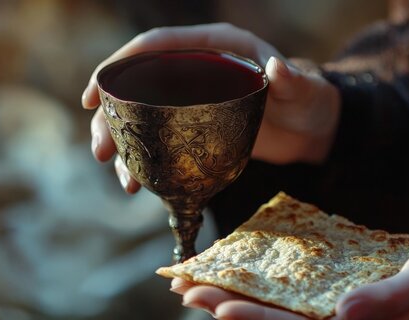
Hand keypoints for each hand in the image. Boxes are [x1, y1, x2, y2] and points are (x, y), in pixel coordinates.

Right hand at [82, 23, 340, 192]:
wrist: (314, 129)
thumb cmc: (310, 100)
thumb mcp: (303, 89)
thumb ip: (291, 79)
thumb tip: (276, 68)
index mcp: (214, 47)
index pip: (156, 47)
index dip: (120, 65)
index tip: (94, 93)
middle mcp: (197, 70)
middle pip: (139, 85)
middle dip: (112, 116)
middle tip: (100, 149)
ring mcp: (194, 102)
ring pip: (145, 117)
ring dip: (124, 144)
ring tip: (119, 176)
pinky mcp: (196, 130)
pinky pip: (162, 142)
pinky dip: (148, 161)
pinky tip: (139, 184)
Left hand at [170, 238, 408, 319]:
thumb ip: (387, 298)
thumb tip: (341, 312)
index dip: (256, 317)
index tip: (215, 301)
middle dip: (231, 309)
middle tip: (186, 290)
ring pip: (284, 317)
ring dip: (242, 303)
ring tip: (203, 289)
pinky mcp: (352, 304)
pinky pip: (301, 304)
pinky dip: (270, 296)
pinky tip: (253, 284)